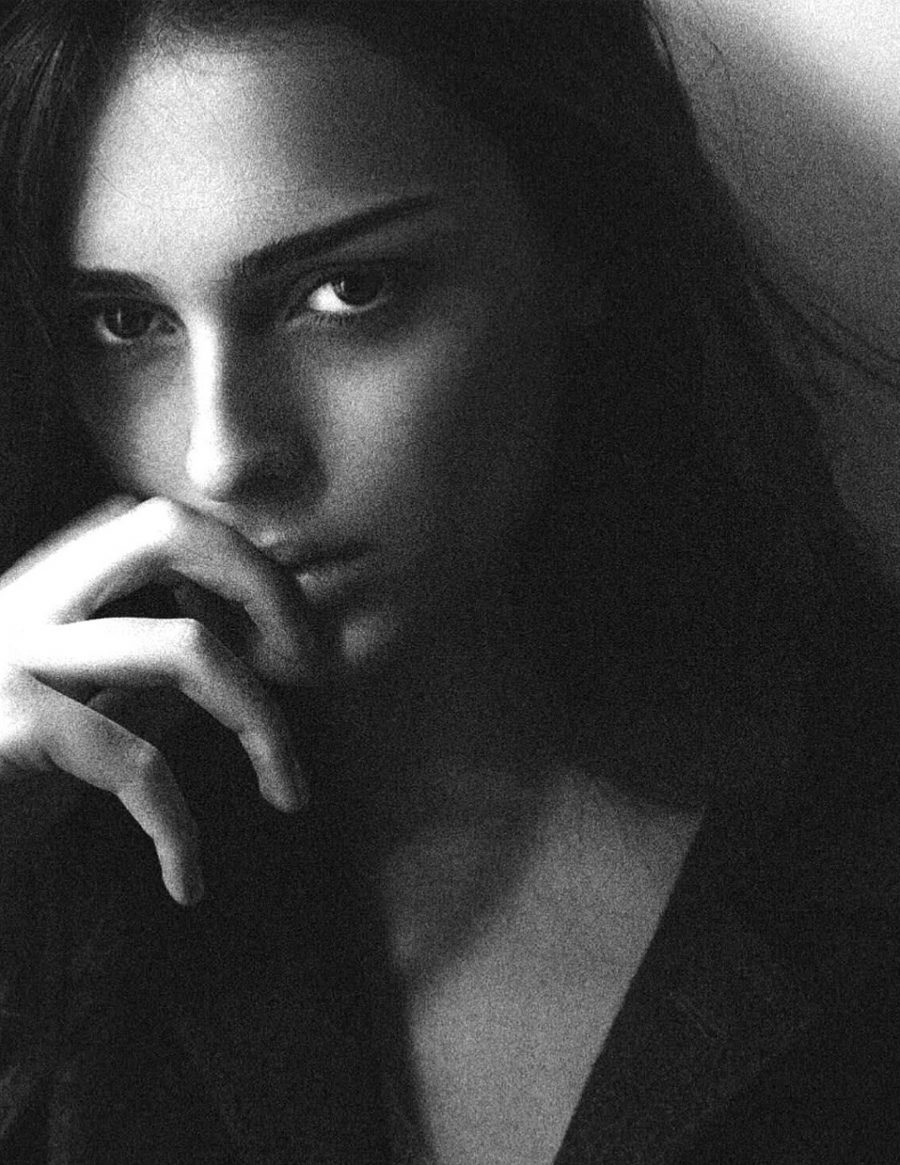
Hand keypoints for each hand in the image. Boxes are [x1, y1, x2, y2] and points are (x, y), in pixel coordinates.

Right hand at [0, 496, 311, 905]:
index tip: (283, 639)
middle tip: (313, 662)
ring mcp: (9, 656)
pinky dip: (179, 829)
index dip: (240, 564)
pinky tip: (187, 881)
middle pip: (167, 530)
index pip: (157, 523)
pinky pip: (135, 760)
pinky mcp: (2, 725)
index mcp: (44, 587)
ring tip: (291, 792)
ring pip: (184, 647)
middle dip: (267, 586)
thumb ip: (153, 677)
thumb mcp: (84, 719)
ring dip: (264, 725)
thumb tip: (253, 649)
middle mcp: (23, 601)